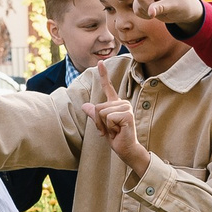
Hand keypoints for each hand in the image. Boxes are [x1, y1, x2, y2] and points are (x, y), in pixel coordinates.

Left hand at [85, 59, 152, 178]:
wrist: (126, 149)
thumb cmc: (116, 138)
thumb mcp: (101, 125)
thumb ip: (94, 115)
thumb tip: (84, 106)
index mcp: (116, 104)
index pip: (108, 87)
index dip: (104, 74)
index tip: (100, 62)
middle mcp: (122, 103)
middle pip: (98, 107)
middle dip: (99, 122)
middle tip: (109, 130)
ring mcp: (126, 108)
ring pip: (101, 112)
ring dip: (104, 125)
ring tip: (115, 131)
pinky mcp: (127, 115)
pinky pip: (108, 118)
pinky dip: (109, 128)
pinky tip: (119, 131)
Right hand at [124, 0, 204, 27]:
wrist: (182, 11)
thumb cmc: (182, 5)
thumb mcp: (175, 5)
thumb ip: (162, 7)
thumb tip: (150, 13)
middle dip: (151, 7)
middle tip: (165, 8)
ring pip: (138, 4)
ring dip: (148, 12)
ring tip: (160, 9)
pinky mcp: (140, 0)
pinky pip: (137, 10)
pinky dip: (145, 15)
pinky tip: (154, 12)